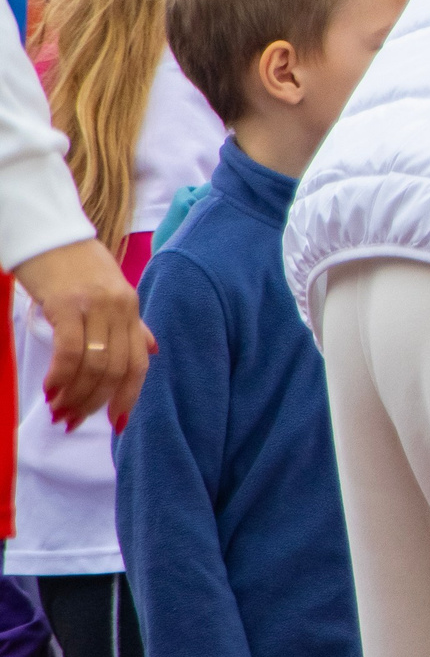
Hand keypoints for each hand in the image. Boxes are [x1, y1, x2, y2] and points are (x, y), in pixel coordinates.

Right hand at [18, 237, 153, 430]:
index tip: (116, 423)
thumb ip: (131, 325)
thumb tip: (153, 350)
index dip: (129, 397)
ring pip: (94, 365)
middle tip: (71, 421)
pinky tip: (49, 389)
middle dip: (94, 403)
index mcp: (131, 310)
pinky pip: (70, 351)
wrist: (49, 233)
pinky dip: (61, 376)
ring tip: (57, 411)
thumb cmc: (74, 265)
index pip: (139, 363)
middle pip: (115, 370)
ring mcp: (95, 307)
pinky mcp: (67, 305)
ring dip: (75, 395)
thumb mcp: (111, 293)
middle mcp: (120, 310)